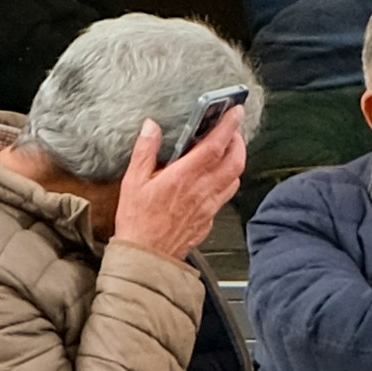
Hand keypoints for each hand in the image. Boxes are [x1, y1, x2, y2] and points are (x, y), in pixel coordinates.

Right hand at [109, 102, 244, 263]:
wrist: (145, 259)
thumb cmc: (137, 222)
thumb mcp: (132, 182)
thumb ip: (145, 151)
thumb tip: (151, 127)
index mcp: (184, 178)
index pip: (215, 145)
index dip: (228, 126)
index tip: (235, 111)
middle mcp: (201, 191)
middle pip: (235, 161)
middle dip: (239, 141)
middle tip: (233, 129)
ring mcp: (208, 207)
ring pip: (234, 178)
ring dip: (235, 160)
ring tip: (226, 150)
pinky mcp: (208, 220)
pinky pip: (225, 196)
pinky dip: (227, 180)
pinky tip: (215, 177)